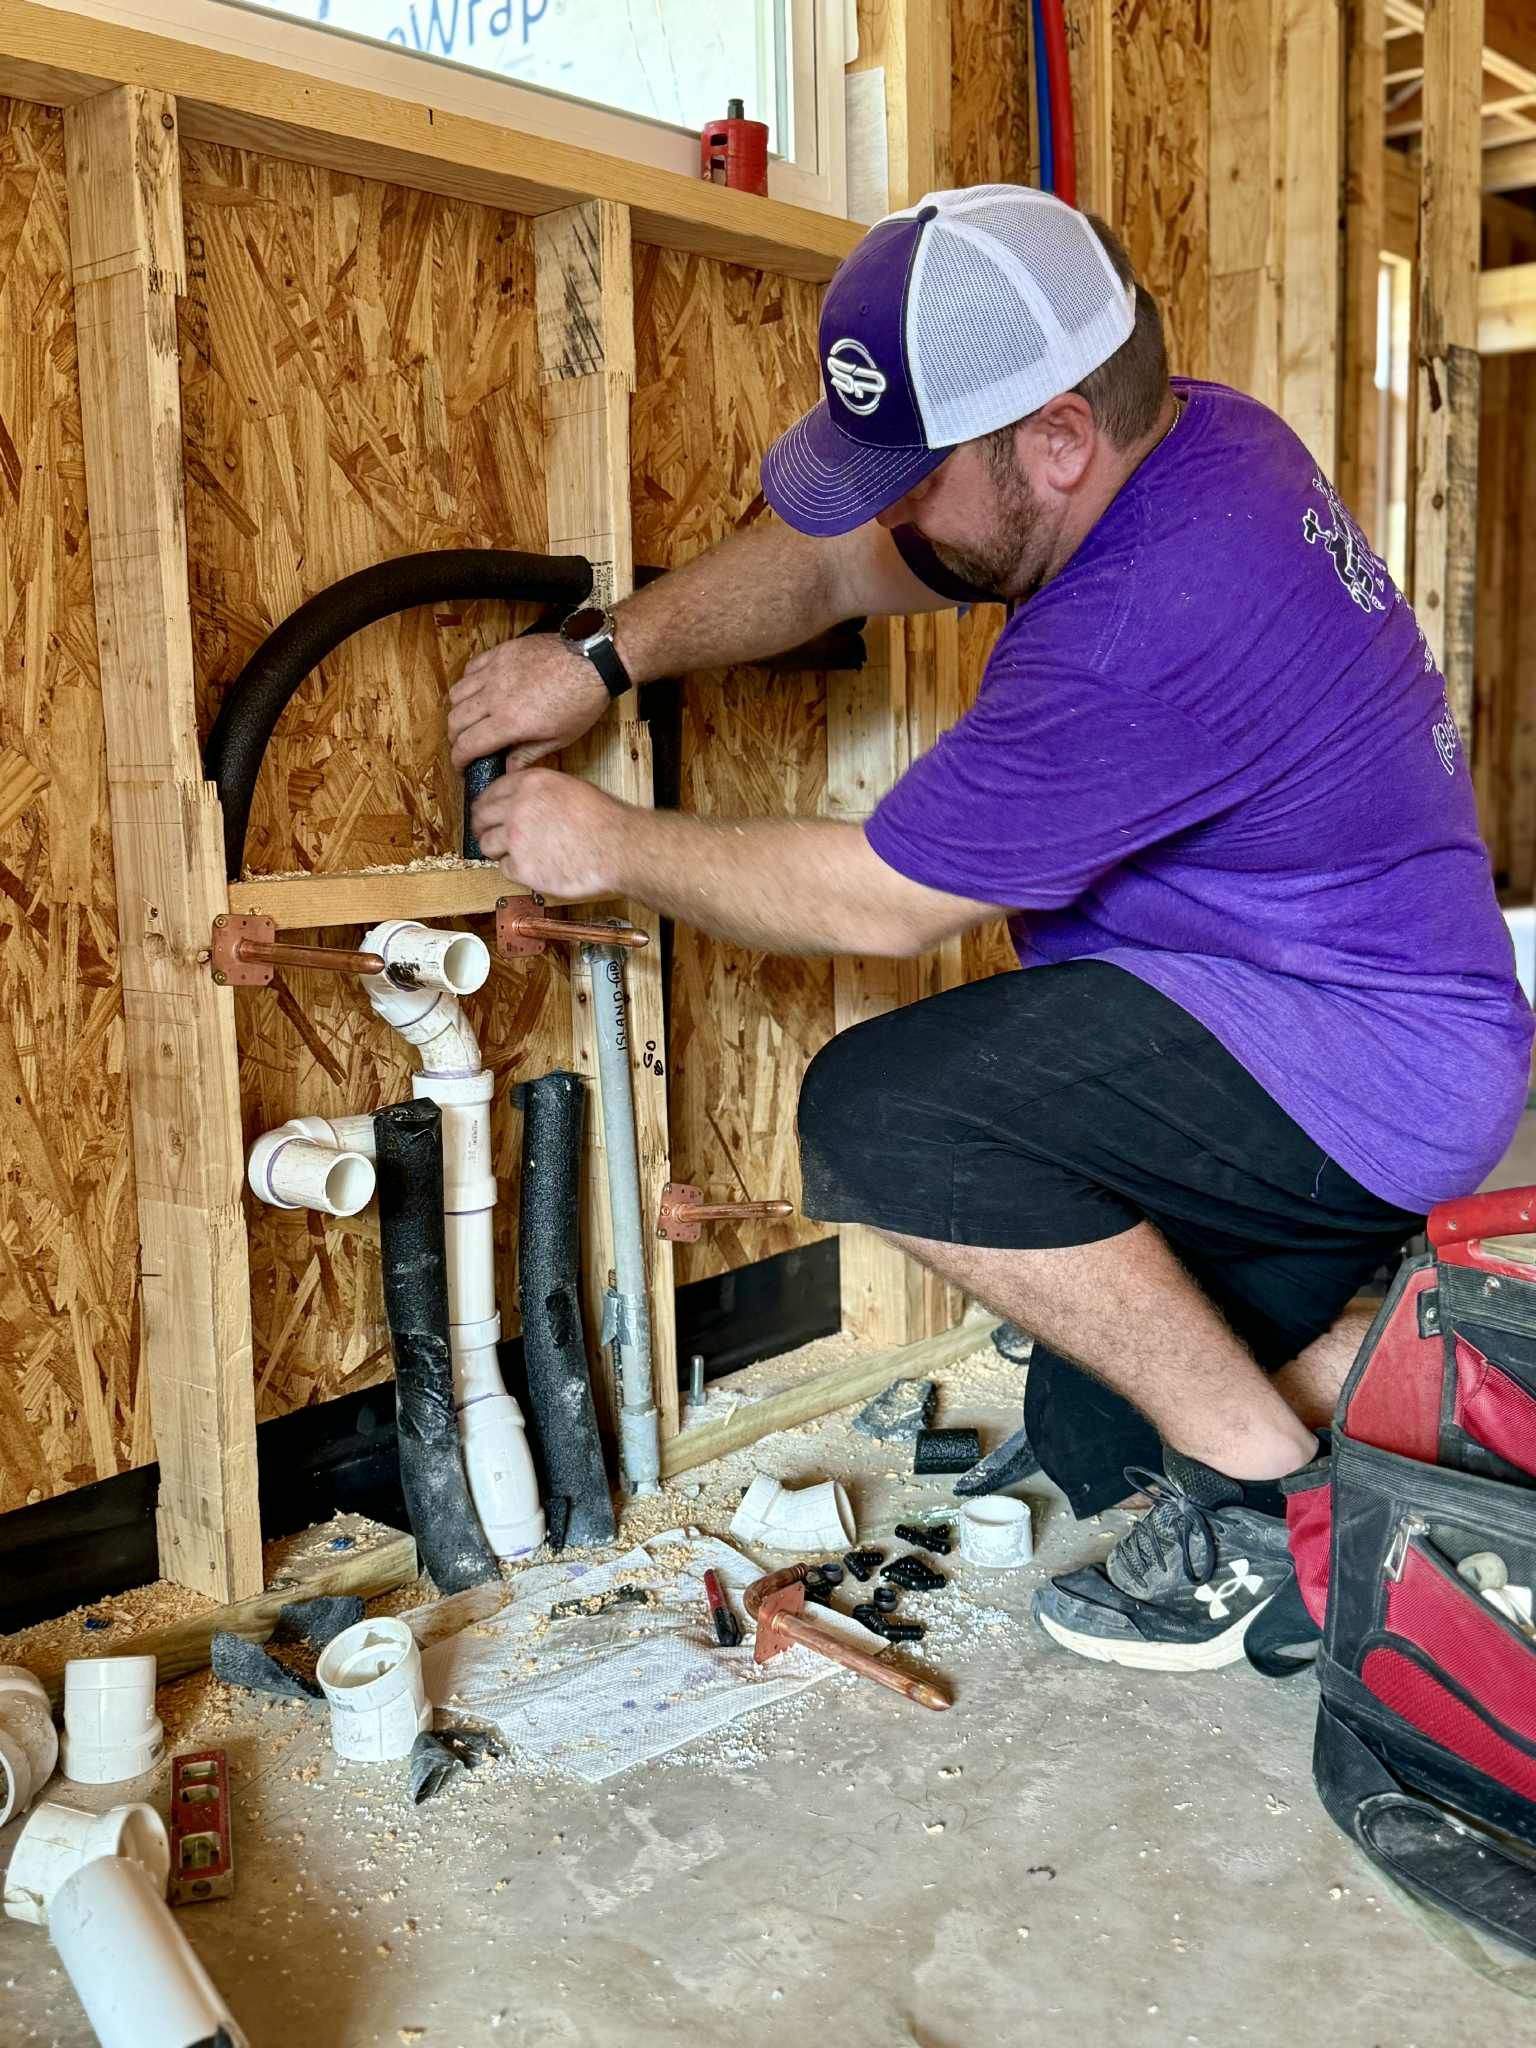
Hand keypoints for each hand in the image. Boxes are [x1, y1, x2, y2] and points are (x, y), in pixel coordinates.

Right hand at [447, 633, 608, 772]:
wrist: (594, 661)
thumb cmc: (582, 701)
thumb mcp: (559, 738)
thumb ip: (527, 755)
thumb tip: (508, 773)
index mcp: (509, 722)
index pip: (467, 745)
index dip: (458, 760)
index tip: (461, 766)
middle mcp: (495, 696)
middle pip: (455, 720)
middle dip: (455, 738)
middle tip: (465, 745)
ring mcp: (495, 671)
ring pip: (457, 693)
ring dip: (458, 710)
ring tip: (470, 719)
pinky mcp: (501, 652)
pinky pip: (471, 668)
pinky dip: (468, 683)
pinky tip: (480, 691)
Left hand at [470, 767, 630, 900]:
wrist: (618, 847)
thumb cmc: (604, 819)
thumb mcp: (569, 787)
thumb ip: (540, 792)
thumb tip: (523, 801)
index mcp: (529, 783)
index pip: (490, 792)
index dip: (486, 806)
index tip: (486, 814)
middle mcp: (516, 807)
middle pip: (480, 818)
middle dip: (483, 828)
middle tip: (490, 836)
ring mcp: (516, 838)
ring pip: (486, 845)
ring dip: (497, 850)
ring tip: (516, 854)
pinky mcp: (521, 867)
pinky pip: (504, 869)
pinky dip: (515, 870)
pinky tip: (534, 867)